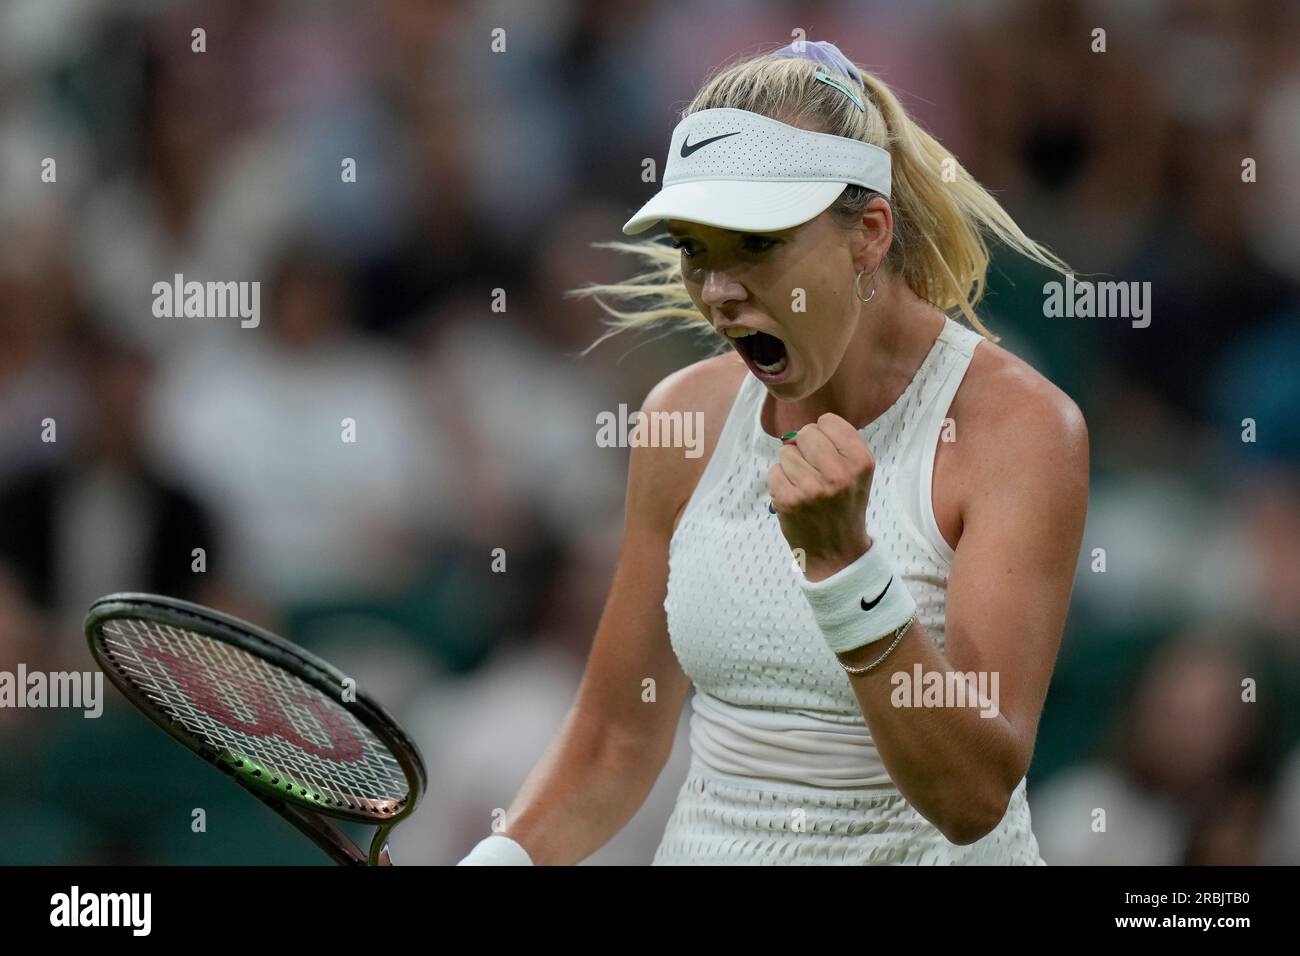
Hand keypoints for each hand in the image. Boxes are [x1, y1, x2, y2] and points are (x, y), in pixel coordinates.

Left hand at [768, 412, 874, 580]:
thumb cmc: (844, 507)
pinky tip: (794, 497)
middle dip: (804, 448)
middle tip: (813, 470)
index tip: (826, 453)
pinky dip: (779, 482)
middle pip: (805, 433)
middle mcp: (839, 473)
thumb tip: (807, 427)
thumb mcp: (858, 474)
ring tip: (805, 487)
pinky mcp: (789, 500)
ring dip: (791, 467)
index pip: (828, 421)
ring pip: (786, 452)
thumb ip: (839, 445)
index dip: (823, 434)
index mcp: (860, 462)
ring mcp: (812, 488)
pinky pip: (774, 471)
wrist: (837, 553)